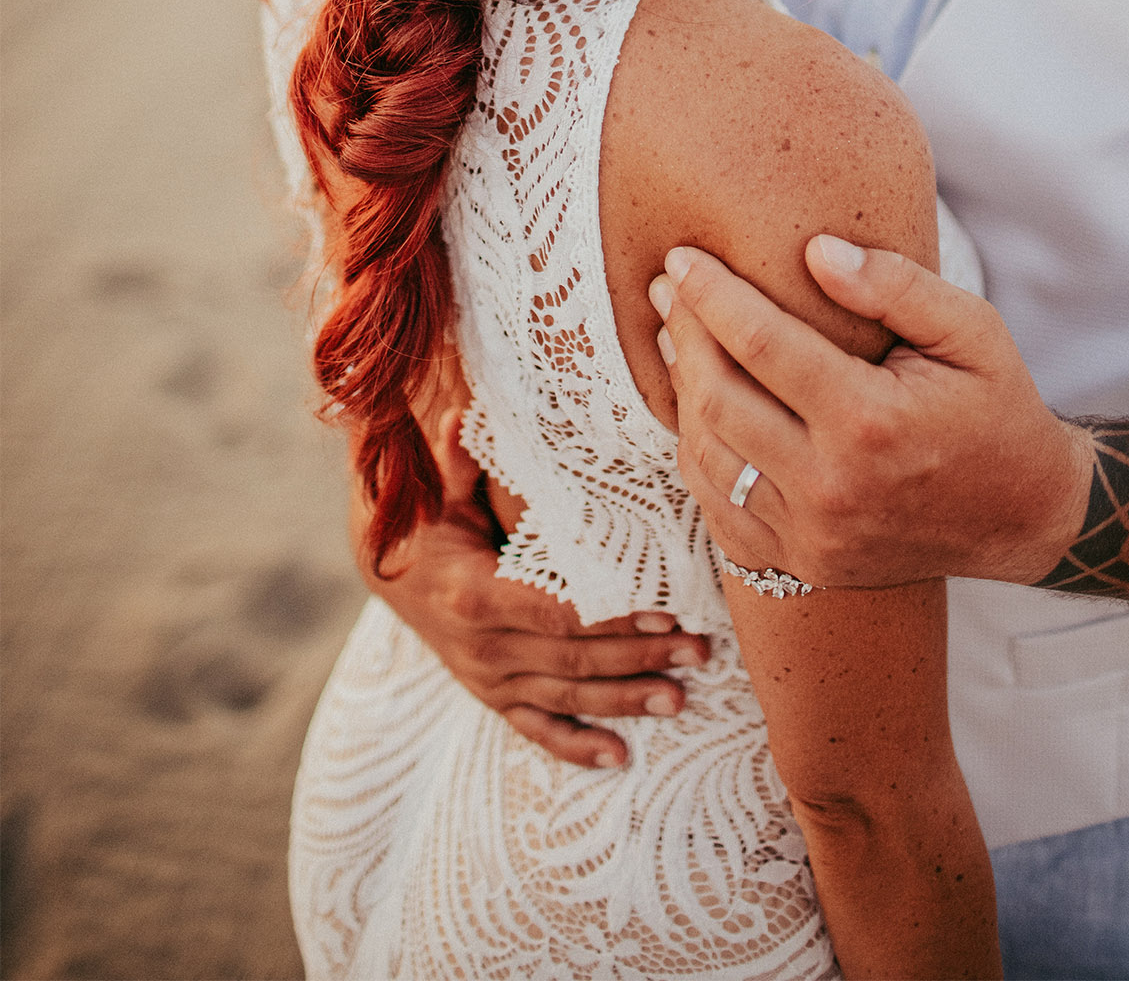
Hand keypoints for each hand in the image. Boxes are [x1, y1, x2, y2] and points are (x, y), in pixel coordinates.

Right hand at [350, 416, 709, 769]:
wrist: (389, 574)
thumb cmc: (429, 525)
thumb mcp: (439, 493)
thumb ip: (458, 461)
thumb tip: (460, 412)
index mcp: (473, 594)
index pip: (556, 613)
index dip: (611, 618)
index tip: (665, 611)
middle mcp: (482, 647)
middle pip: (573, 661)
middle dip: (640, 657)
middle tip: (699, 649)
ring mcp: (488, 679)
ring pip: (565, 699)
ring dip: (626, 701)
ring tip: (682, 697)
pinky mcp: (492, 698)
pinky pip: (537, 730)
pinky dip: (577, 747)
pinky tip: (620, 757)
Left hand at [653, 237, 1093, 588]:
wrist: (1020, 517)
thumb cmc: (995, 410)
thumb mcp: (972, 331)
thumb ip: (895, 286)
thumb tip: (815, 250)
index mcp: (869, 422)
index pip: (762, 345)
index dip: (713, 295)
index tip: (683, 257)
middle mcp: (831, 487)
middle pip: (719, 400)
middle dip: (684, 334)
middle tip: (667, 287)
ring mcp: (812, 535)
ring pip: (708, 455)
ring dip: (682, 391)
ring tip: (675, 336)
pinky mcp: (802, 563)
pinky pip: (720, 506)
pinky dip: (698, 452)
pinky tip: (698, 405)